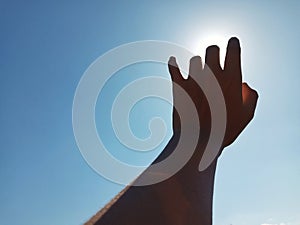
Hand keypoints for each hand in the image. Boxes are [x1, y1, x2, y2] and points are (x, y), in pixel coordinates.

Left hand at [168, 37, 257, 153]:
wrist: (198, 141)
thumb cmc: (224, 130)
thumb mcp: (247, 115)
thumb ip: (250, 96)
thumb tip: (244, 84)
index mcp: (231, 78)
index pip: (233, 49)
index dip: (234, 43)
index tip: (232, 43)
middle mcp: (212, 74)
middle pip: (212, 49)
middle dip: (214, 52)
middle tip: (214, 59)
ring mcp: (194, 79)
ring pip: (195, 59)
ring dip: (198, 65)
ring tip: (198, 75)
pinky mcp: (179, 86)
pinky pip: (173, 68)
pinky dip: (173, 64)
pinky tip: (173, 61)